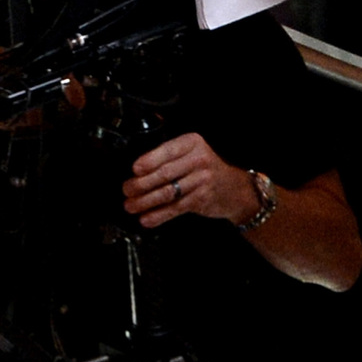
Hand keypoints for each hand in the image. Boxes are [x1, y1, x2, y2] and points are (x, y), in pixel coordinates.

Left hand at [122, 133, 258, 229]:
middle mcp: (198, 159)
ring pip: (168, 192)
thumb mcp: (192, 153)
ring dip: (146, 202)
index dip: (150, 160)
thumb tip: (137, 170)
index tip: (134, 169)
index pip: (168, 150)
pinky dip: (159, 215)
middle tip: (127, 190)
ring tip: (131, 206)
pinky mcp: (201, 199)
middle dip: (141, 184)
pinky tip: (147, 218)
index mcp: (192, 143)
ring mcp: (201, 180)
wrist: (234, 189)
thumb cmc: (206, 170)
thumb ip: (170, 156)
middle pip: (165, 173)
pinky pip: (175, 208)